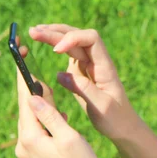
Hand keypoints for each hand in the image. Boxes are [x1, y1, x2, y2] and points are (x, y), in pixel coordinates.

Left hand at [14, 38, 105, 157]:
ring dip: (41, 102)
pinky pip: (37, 128)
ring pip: (31, 117)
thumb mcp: (69, 137)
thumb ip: (50, 114)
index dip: (23, 75)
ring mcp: (27, 150)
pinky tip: (57, 114)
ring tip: (49, 87)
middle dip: (30, 86)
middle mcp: (24, 144)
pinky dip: (46, 117)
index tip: (20, 55)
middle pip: (25, 107)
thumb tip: (34, 94)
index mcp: (31, 137)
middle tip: (30, 62)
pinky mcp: (34, 154)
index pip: (24, 99)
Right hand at [29, 24, 142, 141]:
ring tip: (34, 32)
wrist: (122, 125)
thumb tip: (60, 75)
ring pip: (72, 42)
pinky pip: (68, 53)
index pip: (92, 39)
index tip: (56, 50)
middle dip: (57, 32)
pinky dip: (55, 45)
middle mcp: (97, 61)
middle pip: (78, 36)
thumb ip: (83, 90)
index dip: (73, 38)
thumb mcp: (101, 107)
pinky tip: (43, 41)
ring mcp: (89, 64)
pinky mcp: (81, 71)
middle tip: (34, 32)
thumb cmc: (115, 118)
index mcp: (105, 67)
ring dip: (53, 35)